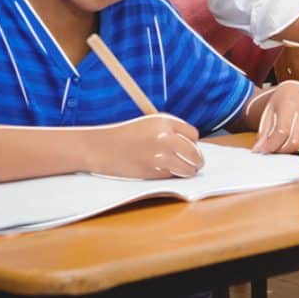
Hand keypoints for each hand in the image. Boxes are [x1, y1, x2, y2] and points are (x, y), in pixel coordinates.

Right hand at [88, 114, 202, 178]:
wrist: (101, 147)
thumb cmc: (125, 135)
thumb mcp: (150, 124)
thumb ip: (171, 131)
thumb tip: (194, 147)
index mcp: (165, 121)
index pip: (193, 135)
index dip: (193, 143)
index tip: (190, 147)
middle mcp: (165, 137)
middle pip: (195, 153)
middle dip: (197, 160)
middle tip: (197, 164)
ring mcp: (159, 156)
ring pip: (187, 168)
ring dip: (189, 171)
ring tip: (187, 170)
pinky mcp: (152, 172)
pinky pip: (172, 176)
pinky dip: (172, 176)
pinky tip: (164, 171)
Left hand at [249, 80, 298, 152]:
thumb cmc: (282, 102)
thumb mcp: (268, 112)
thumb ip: (263, 132)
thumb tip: (258, 150)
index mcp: (289, 103)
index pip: (282, 132)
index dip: (271, 145)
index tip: (262, 150)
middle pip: (294, 141)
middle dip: (281, 149)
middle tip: (273, 148)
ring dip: (292, 150)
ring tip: (283, 144)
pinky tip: (294, 141)